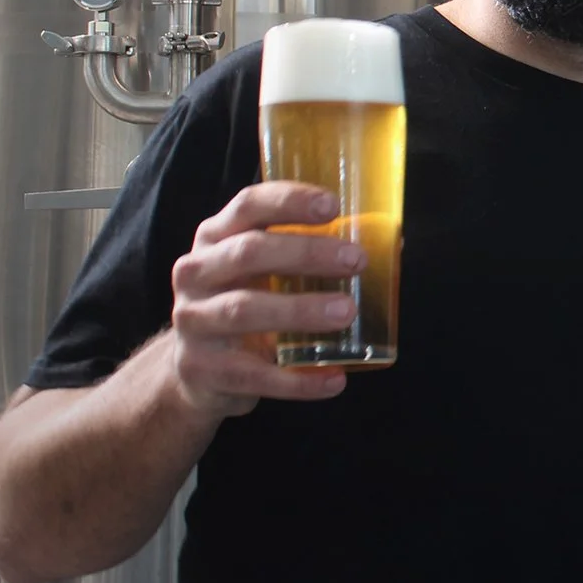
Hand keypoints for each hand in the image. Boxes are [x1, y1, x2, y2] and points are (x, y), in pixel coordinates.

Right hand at [170, 183, 365, 417]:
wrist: (197, 373)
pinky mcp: (202, 370)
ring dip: (300, 310)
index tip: (333, 205)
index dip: (288, 201)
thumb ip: (307, 252)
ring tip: (348, 312)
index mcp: (215, 236)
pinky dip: (297, 381)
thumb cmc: (245, 301)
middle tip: (356, 260)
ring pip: (244, 310)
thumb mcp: (261, 270)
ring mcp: (193, 322)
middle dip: (305, 253)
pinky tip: (335, 378)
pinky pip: (252, 375)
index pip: (248, 205)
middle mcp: (196, 272)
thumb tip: (389, 245)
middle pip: (249, 252)